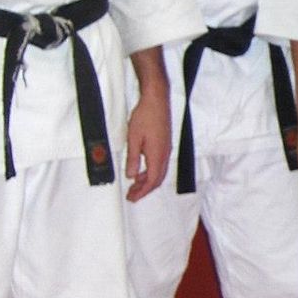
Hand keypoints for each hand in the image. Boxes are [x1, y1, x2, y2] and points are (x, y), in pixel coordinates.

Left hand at [124, 83, 172, 200]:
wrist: (157, 100)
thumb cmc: (145, 116)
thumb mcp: (133, 139)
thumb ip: (133, 159)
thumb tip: (131, 175)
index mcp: (157, 155)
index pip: (152, 181)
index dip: (142, 192)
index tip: (132, 198)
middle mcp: (165, 154)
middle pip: (157, 179)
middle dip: (145, 190)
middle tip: (132, 195)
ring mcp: (166, 149)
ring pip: (159, 171)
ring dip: (147, 180)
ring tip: (134, 184)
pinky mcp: (165, 143)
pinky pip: (160, 163)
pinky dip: (150, 171)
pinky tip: (141, 169)